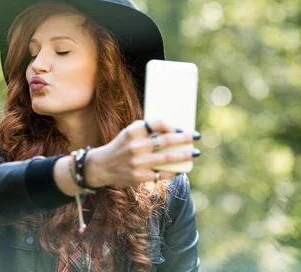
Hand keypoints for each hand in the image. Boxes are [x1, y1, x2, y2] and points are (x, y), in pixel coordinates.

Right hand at [84, 120, 198, 187]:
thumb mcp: (129, 133)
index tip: (181, 128)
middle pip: (166, 140)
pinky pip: (162, 173)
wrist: (103, 166)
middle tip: (197, 137)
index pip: (157, 123)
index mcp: (133, 132)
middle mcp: (136, 146)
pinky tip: (182, 169)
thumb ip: (147, 130)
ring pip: (168, 158)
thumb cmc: (122, 146)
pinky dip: (174, 170)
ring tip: (196, 153)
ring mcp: (139, 162)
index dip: (171, 125)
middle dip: (185, 138)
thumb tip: (174, 131)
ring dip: (185, 155)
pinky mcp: (140, 176)